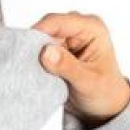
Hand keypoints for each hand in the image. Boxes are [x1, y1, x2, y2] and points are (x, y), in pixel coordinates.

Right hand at [31, 12, 129, 126]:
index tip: (24, 49)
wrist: (106, 107)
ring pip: (41, 39)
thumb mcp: (87, 82)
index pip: (59, 22)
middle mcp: (79, 28)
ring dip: (35, 53)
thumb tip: (45, 52)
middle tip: (27, 64)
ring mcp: (68, 38)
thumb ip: (67, 66)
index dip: (39, 32)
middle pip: (47, 28)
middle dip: (36, 44)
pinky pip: (41, 49)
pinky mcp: (59, 49)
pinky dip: (36, 60)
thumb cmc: (105, 92)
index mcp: (92, 28)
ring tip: (33, 70)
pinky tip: (35, 71)